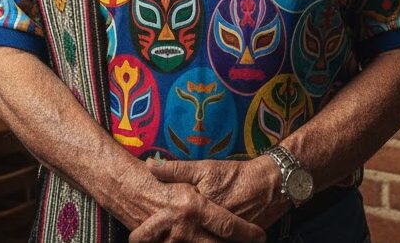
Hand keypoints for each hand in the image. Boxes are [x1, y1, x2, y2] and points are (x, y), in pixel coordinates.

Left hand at [128, 175, 267, 242]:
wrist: (266, 188)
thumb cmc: (235, 176)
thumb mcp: (205, 168)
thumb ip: (176, 169)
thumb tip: (150, 165)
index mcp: (193, 209)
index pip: (162, 226)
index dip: (143, 235)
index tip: (133, 237)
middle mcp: (199, 228)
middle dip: (157, 242)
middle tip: (140, 240)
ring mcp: (213, 239)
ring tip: (166, 241)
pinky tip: (187, 242)